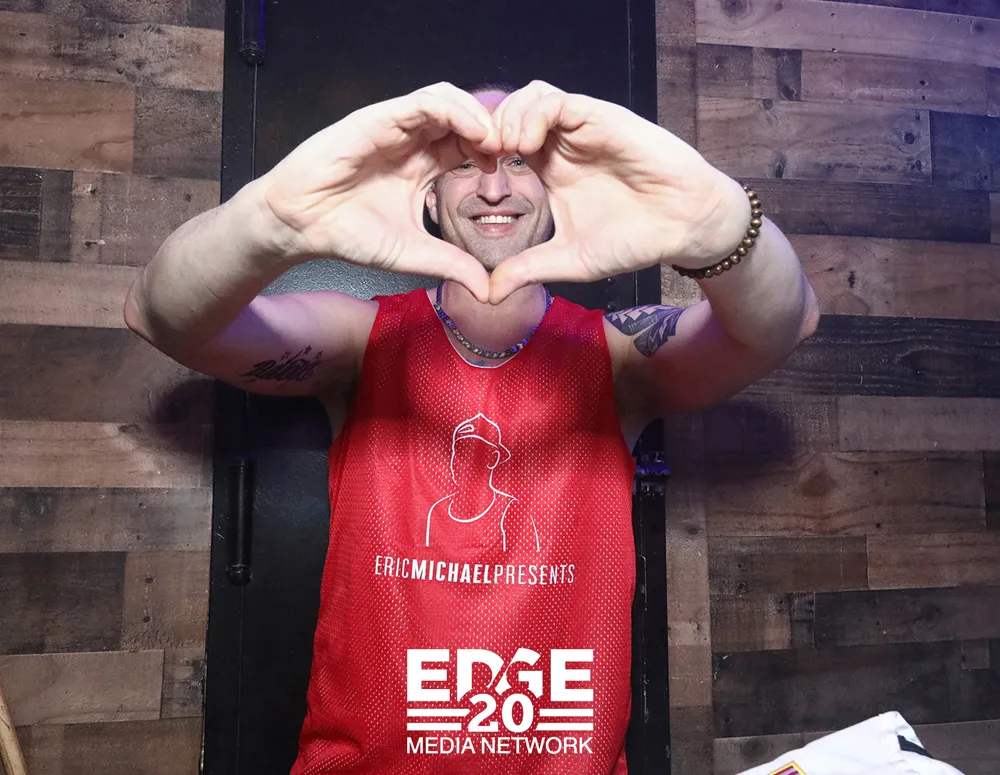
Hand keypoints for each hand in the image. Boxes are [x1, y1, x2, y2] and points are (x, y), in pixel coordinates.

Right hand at [253, 82, 501, 301]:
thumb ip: (451, 264)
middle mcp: (414, 141)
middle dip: (495, 129)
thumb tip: (488, 291)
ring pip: (450, 101)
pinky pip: (425, 102)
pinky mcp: (380, 117)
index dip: (495, 154)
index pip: (470, 146)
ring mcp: (397, 126)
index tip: (513, 176)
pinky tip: (474, 131)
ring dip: (479, 116)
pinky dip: (455, 110)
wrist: (302, 225)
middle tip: (518, 151)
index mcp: (424, 166)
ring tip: (497, 142)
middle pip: (466, 117)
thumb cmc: (350, 234)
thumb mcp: (413, 253)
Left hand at [487, 81, 749, 302]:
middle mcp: (563, 143)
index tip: (471, 177)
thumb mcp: (571, 261)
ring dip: (507, 117)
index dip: (480, 152)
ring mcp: (582, 128)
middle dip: (486, 128)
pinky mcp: (601, 117)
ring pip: (530, 97)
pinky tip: (526, 145)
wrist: (684, 226)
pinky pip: (557, 101)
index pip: (503, 142)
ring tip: (503, 150)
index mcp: (551, 169)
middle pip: (510, 111)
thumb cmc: (634, 240)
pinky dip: (533, 115)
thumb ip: (529, 270)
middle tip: (478, 157)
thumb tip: (488, 295)